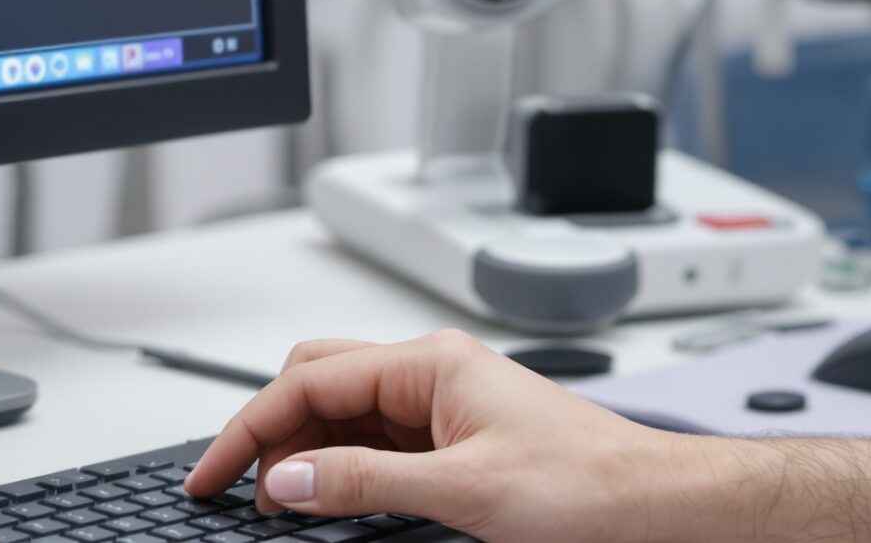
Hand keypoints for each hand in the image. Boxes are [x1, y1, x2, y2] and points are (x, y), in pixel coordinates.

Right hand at [183, 329, 705, 542]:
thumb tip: (285, 478)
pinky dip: (340, 471)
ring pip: (343, 416)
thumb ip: (363, 481)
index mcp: (431, 362)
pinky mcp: (456, 444)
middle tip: (230, 487)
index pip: (309, 382)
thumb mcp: (464, 492)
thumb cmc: (592, 486)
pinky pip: (376, 447)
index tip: (209, 473)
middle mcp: (433, 374)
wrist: (661, 508)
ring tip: (274, 503)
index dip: (249, 429)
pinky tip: (327, 501)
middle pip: (316, 384)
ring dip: (303, 454)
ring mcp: (444, 408)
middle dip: (267, 432)